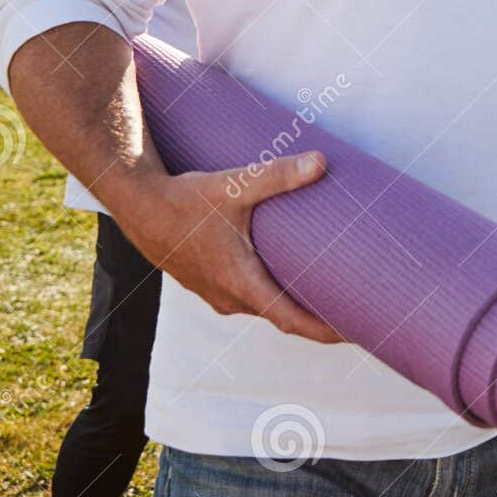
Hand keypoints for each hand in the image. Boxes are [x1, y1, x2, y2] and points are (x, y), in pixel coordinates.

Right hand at [111, 153, 342, 342]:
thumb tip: (321, 162)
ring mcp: (217, 294)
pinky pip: (251, 298)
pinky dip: (275, 295)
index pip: (291, 320)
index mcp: (239, 282)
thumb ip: (278, 175)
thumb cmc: (184, 199)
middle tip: (358, 313)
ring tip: (332, 297)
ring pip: (266, 307)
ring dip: (296, 307)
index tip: (357, 333)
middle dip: (319, 319)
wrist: (138, 206)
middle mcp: (229, 297)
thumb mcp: (234, 185)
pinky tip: (291, 279)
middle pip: (283, 318)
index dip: (325, 330)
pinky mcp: (210, 284)